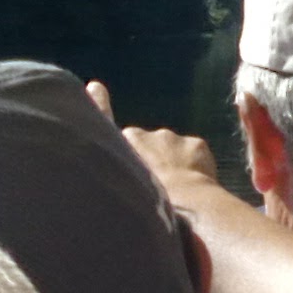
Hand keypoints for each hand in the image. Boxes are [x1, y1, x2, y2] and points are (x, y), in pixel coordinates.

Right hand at [87, 80, 223, 216]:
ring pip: (172, 149)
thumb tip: (100, 175)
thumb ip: (113, 168)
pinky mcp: (195, 143)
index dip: (104, 107)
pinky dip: (193, 165)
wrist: (182, 205)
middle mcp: (146, 133)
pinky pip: (194, 153)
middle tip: (156, 184)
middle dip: (151, 158)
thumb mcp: (117, 183)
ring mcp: (172, 137)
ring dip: (172, 163)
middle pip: (147, 144)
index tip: (96, 87)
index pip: (109, 120)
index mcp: (124, 140)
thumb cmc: (144, 204)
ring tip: (175, 190)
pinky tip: (192, 184)